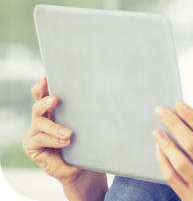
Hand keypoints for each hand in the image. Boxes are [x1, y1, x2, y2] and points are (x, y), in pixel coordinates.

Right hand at [22, 77, 106, 199]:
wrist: (82, 168)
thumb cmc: (86, 143)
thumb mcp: (87, 124)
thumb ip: (88, 110)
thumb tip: (107, 93)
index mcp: (53, 109)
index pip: (43, 93)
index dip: (42, 85)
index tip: (47, 77)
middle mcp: (42, 118)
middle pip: (38, 105)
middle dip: (45, 101)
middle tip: (55, 100)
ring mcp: (35, 131)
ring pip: (38, 122)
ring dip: (54, 127)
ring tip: (69, 133)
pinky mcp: (32, 146)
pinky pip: (39, 139)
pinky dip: (53, 140)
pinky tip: (65, 141)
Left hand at [153, 102, 192, 200]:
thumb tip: (183, 119)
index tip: (179, 105)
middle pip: (192, 146)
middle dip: (175, 125)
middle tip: (162, 111)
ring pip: (180, 163)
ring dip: (166, 144)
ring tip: (157, 131)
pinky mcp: (190, 199)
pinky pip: (172, 178)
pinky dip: (163, 161)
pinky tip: (159, 149)